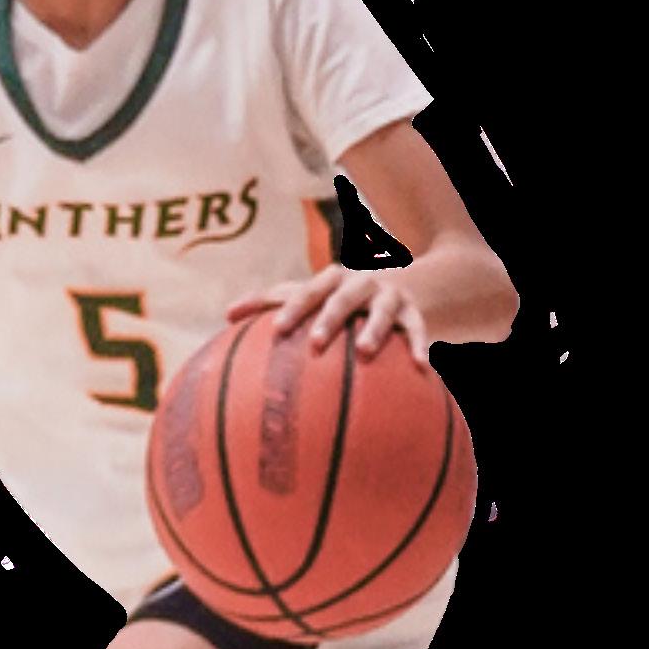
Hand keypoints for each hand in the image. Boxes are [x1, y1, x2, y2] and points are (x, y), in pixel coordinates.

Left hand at [226, 265, 430, 370]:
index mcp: (329, 280)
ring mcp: (388, 296)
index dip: (291, 308)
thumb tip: (226, 315)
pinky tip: (421, 368)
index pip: (305, 291)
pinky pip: (417, 329)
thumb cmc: (343, 296)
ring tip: (364, 352)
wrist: (406, 281)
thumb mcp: (315, 294)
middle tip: (315, 343)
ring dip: (373, 329)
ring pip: (382, 311)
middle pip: (342, 297)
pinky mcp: (414, 311)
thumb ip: (273, 301)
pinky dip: (418, 345)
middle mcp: (358, 284)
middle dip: (329, 317)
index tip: (276, 330)